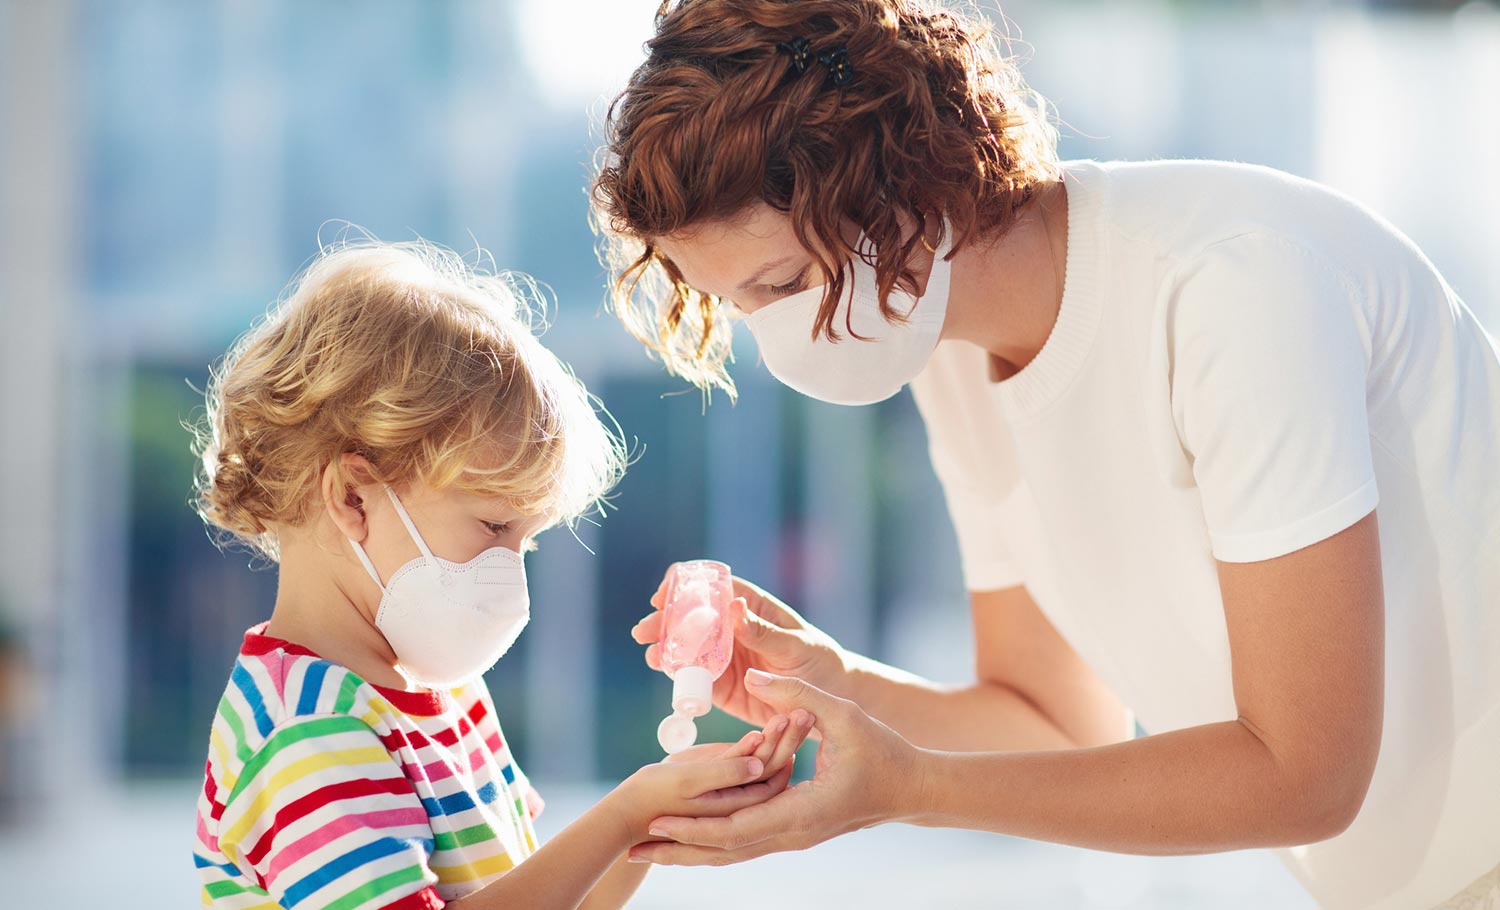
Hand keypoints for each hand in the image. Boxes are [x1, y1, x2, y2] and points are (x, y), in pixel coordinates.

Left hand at [629, 671, 921, 866]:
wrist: (913, 789)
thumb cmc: (885, 752)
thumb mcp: (845, 715)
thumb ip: (798, 694)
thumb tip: (755, 673)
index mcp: (804, 812)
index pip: (738, 828)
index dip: (695, 827)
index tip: (658, 823)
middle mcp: (794, 833)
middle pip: (726, 852)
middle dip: (678, 852)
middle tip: (634, 851)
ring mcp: (793, 837)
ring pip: (733, 854)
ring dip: (690, 854)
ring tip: (647, 854)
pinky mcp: (793, 830)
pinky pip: (745, 843)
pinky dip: (713, 845)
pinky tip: (688, 841)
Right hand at [631, 570, 847, 727]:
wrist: (827, 705)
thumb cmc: (819, 664)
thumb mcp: (796, 646)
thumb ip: (764, 632)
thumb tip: (734, 607)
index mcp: (752, 609)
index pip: (714, 588)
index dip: (685, 587)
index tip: (663, 593)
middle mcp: (733, 630)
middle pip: (691, 619)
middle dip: (665, 621)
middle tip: (644, 630)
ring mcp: (726, 658)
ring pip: (687, 648)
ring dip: (666, 650)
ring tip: (652, 656)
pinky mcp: (723, 687)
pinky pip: (696, 679)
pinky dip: (678, 676)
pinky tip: (665, 673)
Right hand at [664, 710, 814, 792]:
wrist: (631, 811)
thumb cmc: (654, 795)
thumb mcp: (688, 781)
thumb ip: (725, 773)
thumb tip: (760, 764)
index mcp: (739, 805)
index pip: (775, 774)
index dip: (787, 745)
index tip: (796, 714)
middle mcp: (742, 798)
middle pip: (775, 766)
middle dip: (790, 737)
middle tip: (804, 707)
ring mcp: (734, 787)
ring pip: (766, 761)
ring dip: (780, 736)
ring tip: (794, 708)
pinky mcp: (723, 776)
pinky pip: (749, 758)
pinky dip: (762, 739)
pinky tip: (773, 721)